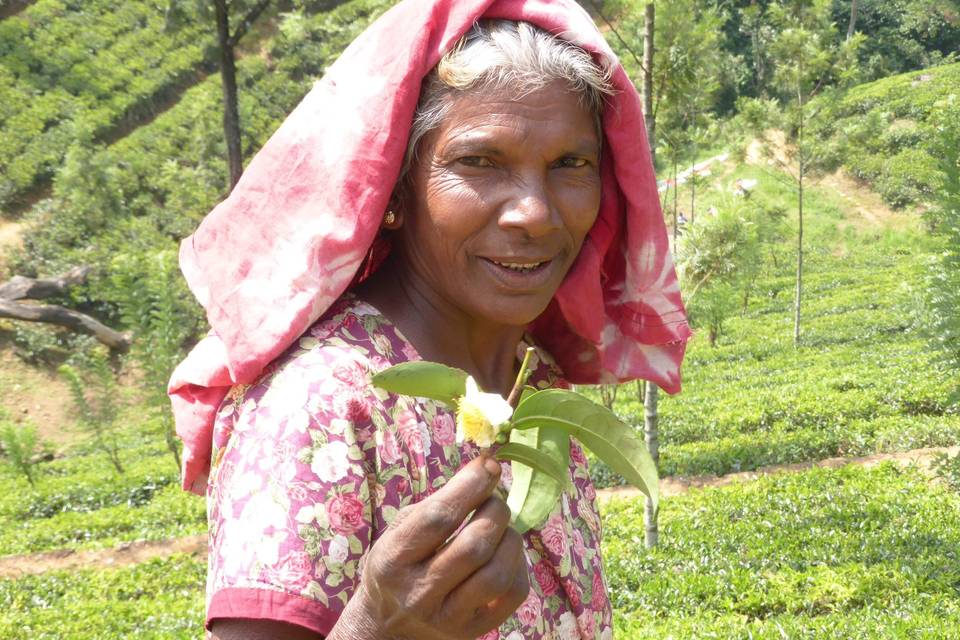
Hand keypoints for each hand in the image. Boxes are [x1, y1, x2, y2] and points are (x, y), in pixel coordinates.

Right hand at [328, 454, 528, 639]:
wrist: (388, 626)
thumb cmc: (399, 563)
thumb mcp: (401, 529)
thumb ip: (440, 501)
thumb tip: (487, 466)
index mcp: (393, 560)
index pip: (438, 518)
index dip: (470, 486)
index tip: (488, 464)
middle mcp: (419, 594)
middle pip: (474, 546)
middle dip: (495, 511)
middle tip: (494, 500)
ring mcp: (448, 619)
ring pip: (497, 573)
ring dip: (510, 538)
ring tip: (501, 527)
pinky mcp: (474, 631)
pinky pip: (514, 593)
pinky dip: (519, 564)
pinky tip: (505, 554)